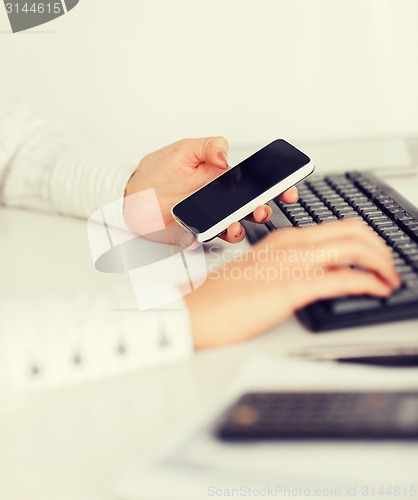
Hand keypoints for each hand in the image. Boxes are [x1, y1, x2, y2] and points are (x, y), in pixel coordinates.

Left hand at [124, 137, 297, 242]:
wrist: (131, 196)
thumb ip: (207, 147)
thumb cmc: (156, 172)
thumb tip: (226, 155)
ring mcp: (208, 218)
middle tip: (260, 209)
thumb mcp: (181, 150)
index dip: (274, 186)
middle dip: (262, 210)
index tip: (286, 189)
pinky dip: (211, 239)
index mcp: (221, 178)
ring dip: (239, 228)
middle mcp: (219, 200)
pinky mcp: (195, 233)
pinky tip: (205, 232)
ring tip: (233, 224)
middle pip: (249, 208)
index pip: (254, 182)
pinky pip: (209, 240)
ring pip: (234, 227)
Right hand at [185, 219, 400, 348]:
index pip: (338, 228)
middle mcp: (292, 245)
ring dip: (382, 263)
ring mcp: (294, 263)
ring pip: (356, 248)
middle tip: (388, 266)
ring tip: (389, 279)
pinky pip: (345, 278)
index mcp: (284, 239)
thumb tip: (314, 276)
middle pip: (354, 231)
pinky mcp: (293, 287)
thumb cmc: (223, 296)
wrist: (198, 311)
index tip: (376, 257)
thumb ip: (289, 268)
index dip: (366, 241)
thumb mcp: (261, 272)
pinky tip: (379, 290)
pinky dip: (371, 282)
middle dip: (380, 248)